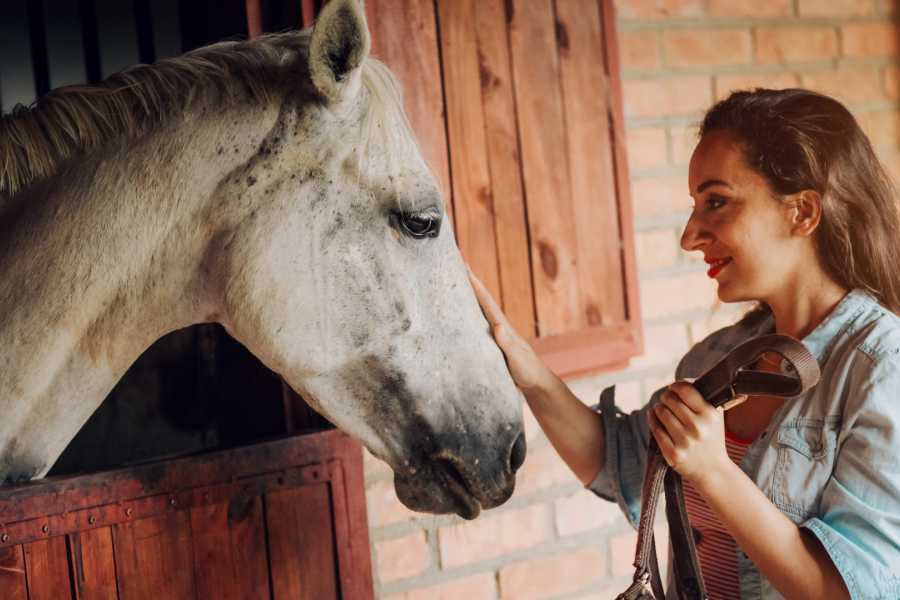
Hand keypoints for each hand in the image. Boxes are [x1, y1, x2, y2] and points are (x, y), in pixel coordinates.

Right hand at [467, 266, 551, 391]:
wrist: (536, 382)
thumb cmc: (527, 371)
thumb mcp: (517, 358)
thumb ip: (507, 343)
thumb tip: (498, 325)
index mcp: (502, 326)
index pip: (486, 301)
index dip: (476, 284)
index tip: (465, 267)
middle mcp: (498, 325)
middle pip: (482, 299)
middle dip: (471, 282)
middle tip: (459, 264)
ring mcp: (495, 333)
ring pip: (479, 309)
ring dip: (469, 295)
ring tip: (457, 282)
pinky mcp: (492, 342)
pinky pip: (478, 323)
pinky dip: (469, 313)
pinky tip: (462, 312)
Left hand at [647, 381, 730, 483]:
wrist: (713, 470)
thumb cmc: (711, 437)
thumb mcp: (715, 416)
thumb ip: (702, 397)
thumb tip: (682, 381)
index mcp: (710, 415)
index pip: (686, 390)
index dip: (676, 386)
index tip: (673, 388)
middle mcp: (698, 428)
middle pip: (670, 400)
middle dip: (666, 397)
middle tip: (666, 399)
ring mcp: (685, 442)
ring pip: (660, 412)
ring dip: (658, 408)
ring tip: (662, 409)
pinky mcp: (673, 453)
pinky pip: (655, 429)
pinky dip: (652, 420)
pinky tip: (654, 417)